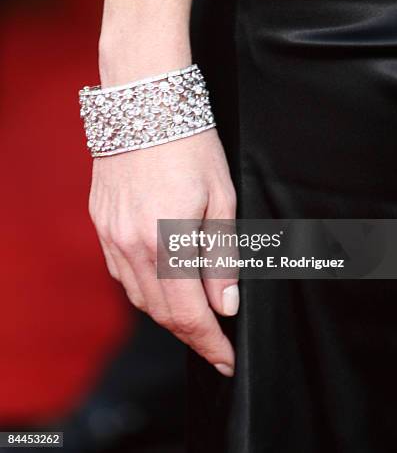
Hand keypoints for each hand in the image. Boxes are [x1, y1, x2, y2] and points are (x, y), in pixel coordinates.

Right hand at [89, 129, 237, 376]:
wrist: (145, 104)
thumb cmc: (190, 144)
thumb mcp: (221, 197)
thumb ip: (222, 255)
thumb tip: (225, 303)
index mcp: (165, 240)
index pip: (188, 313)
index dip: (209, 343)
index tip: (226, 360)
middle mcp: (131, 245)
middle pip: (160, 311)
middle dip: (191, 332)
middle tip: (215, 337)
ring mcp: (111, 234)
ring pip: (138, 295)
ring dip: (167, 311)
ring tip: (194, 311)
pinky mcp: (102, 223)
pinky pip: (120, 271)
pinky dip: (143, 286)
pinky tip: (161, 280)